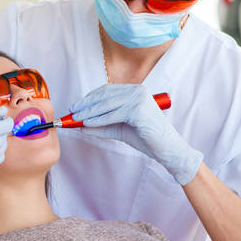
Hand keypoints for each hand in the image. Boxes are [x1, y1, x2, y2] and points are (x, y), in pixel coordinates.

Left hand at [70, 84, 202, 184]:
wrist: (168, 150)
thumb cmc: (146, 139)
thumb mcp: (120, 129)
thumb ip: (102, 125)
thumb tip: (80, 125)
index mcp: (135, 90)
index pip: (107, 90)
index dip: (89, 97)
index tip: (76, 106)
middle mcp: (138, 90)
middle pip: (105, 95)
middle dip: (86, 104)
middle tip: (72, 112)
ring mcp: (139, 98)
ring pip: (106, 104)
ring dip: (88, 112)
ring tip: (76, 119)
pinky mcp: (138, 109)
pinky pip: (113, 115)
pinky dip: (98, 119)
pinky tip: (87, 124)